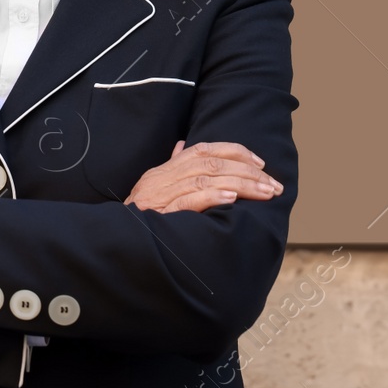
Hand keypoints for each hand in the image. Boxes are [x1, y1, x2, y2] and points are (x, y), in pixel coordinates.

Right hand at [124, 140, 281, 213]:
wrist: (114, 241)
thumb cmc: (137, 220)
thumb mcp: (152, 190)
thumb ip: (171, 169)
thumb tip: (181, 146)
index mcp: (163, 171)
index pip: (202, 150)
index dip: (234, 152)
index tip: (260, 163)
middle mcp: (162, 178)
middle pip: (211, 163)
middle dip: (248, 172)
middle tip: (273, 184)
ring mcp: (160, 196)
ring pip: (206, 179)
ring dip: (241, 185)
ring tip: (266, 193)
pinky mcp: (159, 215)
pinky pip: (188, 200)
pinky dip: (212, 196)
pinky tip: (232, 199)